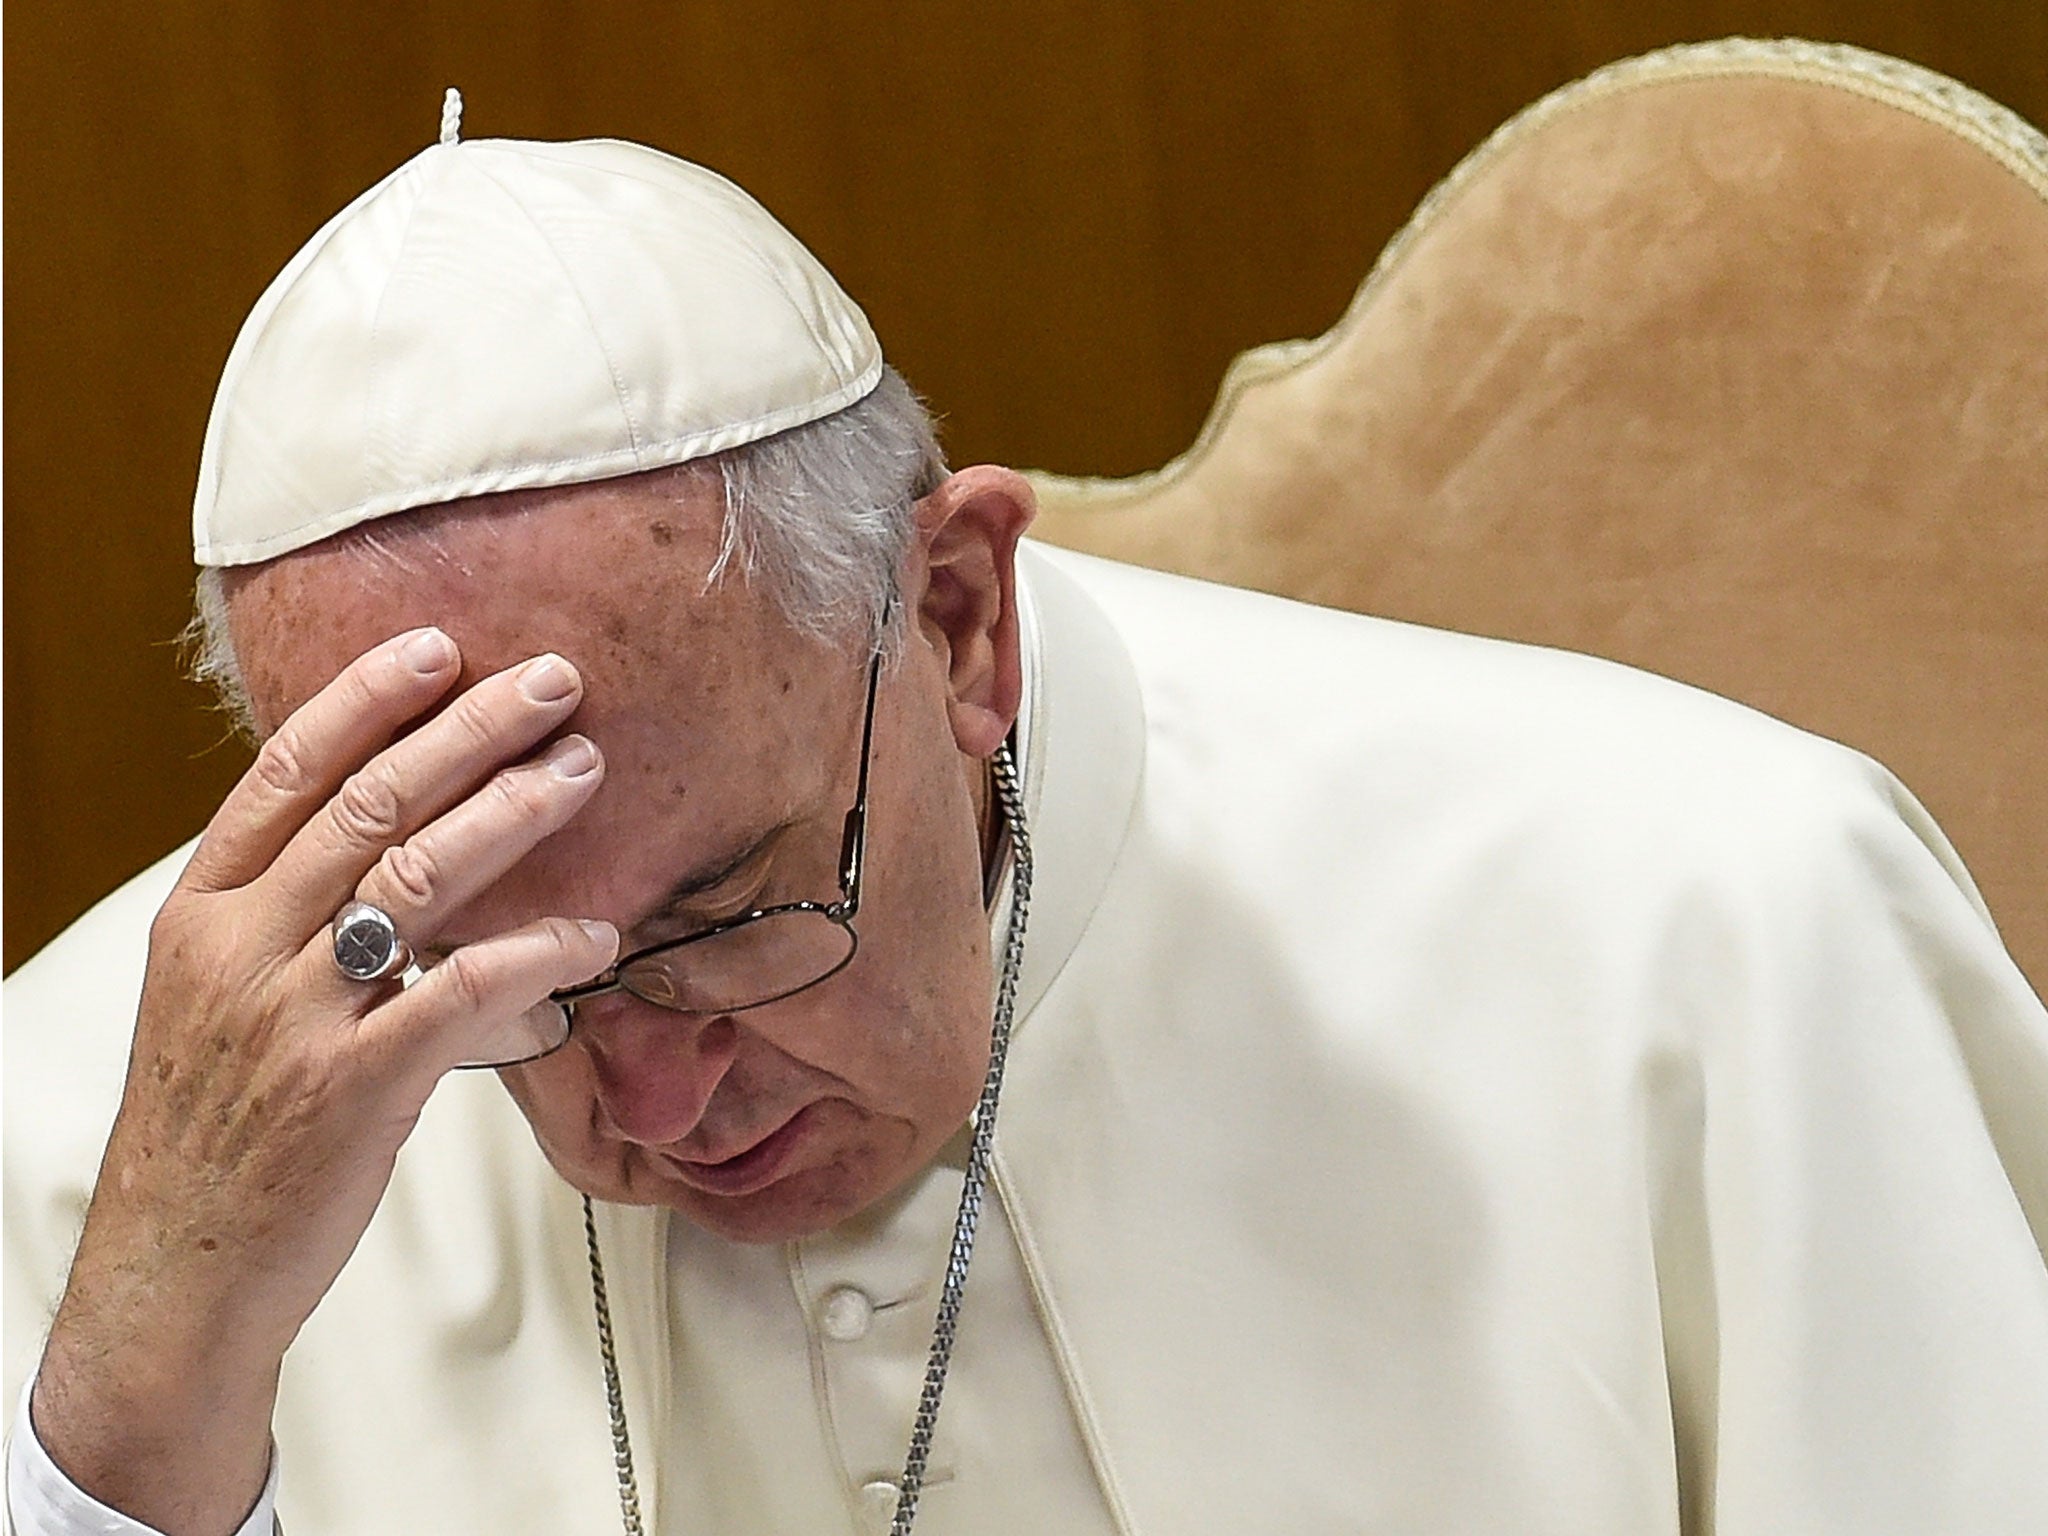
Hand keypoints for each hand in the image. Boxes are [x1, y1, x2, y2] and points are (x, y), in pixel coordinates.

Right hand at [31, 627, 618, 1535]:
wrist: (177, 1274)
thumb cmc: (216, 1133)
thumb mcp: (224, 1005)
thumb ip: (300, 923)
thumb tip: (417, 859)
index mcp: (202, 913)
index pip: (286, 772)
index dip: (367, 699)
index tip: (439, 647)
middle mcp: (239, 949)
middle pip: (366, 802)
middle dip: (469, 729)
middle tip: (553, 680)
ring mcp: (292, 1017)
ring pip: (416, 876)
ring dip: (513, 812)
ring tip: (582, 770)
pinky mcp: (350, 1089)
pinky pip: (462, 992)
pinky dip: (537, 951)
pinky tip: (594, 932)